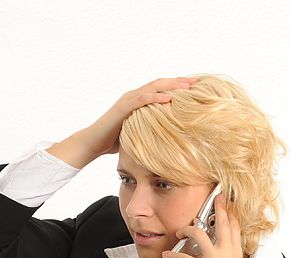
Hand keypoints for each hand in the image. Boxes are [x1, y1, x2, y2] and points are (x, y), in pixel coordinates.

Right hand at [46, 77, 196, 168]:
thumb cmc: (114, 141)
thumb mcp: (138, 134)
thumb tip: (167, 141)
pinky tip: (169, 98)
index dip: (177, 87)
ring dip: (171, 86)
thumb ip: (150, 131)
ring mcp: (128, 100)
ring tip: (187, 87)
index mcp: (138, 101)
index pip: (161, 89)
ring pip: (153, 87)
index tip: (195, 88)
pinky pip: (142, 99)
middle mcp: (134, 96)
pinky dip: (156, 97)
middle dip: (179, 82)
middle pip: (160, 84)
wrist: (93, 143)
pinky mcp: (123, 108)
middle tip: (196, 83)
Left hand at [161, 195, 253, 257]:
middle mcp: (226, 251)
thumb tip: (219, 253)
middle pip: (222, 222)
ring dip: (185, 229)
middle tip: (215, 197)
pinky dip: (172, 254)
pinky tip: (166, 254)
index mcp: (235, 251)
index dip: (230, 212)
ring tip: (179, 231)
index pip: (234, 226)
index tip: (226, 202)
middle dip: (218, 207)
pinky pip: (182, 256)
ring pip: (198, 233)